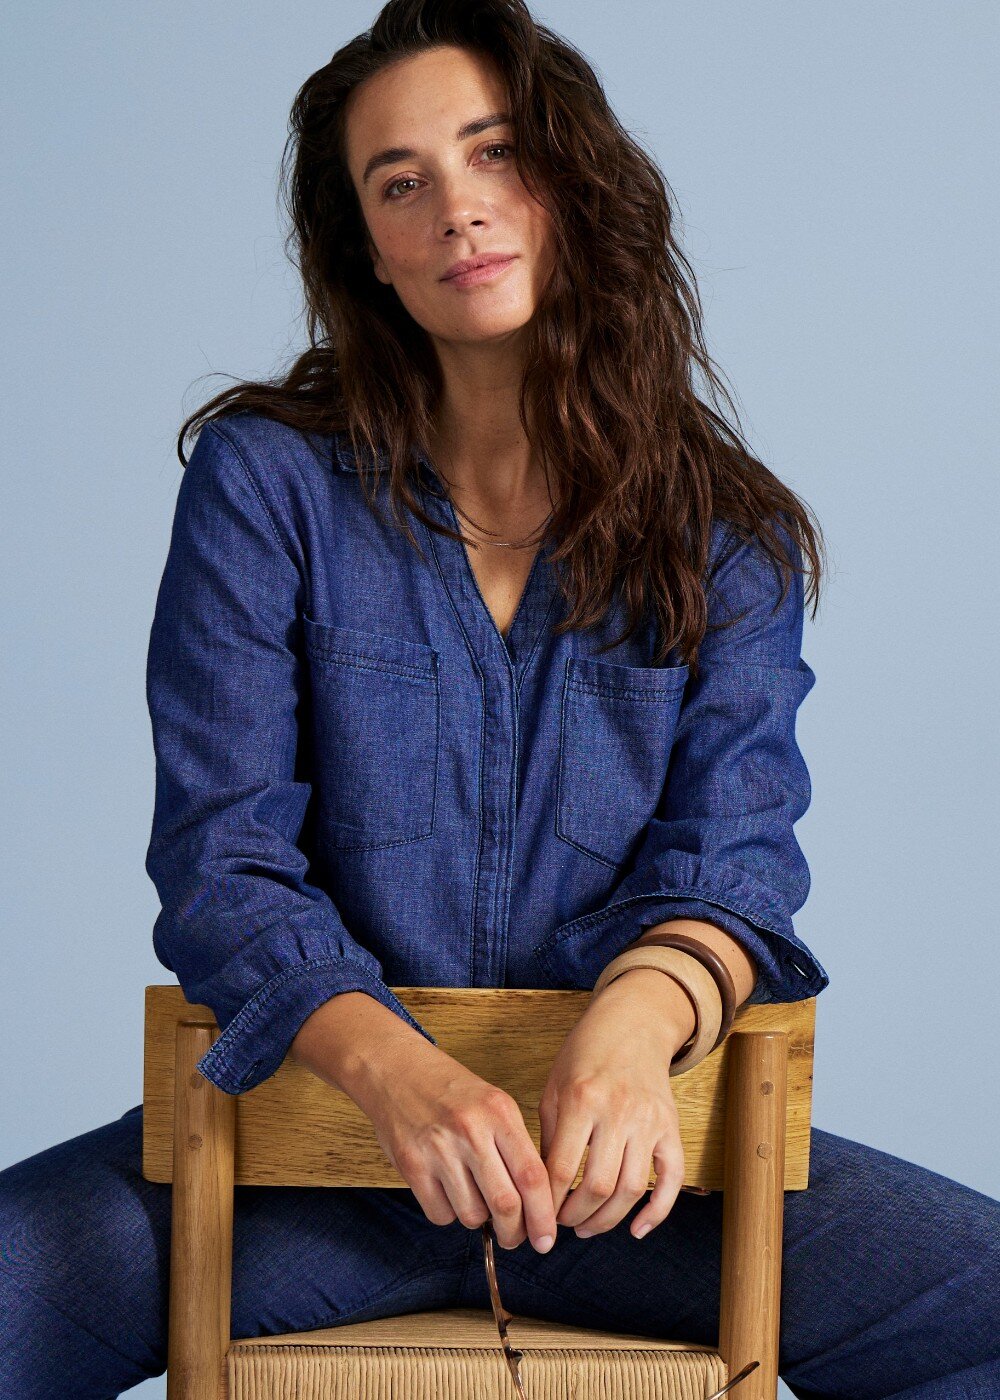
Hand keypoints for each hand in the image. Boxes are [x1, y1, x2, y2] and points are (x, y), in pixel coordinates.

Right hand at [355, 1031, 558, 1253]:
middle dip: (515, 1233)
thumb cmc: (451, 1090)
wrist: (397, 1069)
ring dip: (479, 1220)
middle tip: (515, 1237)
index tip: (547, 1239)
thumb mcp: (494, 1104)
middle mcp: (470, 1130)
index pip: (533, 1176)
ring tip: (475, 1199)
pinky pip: (440, 1213)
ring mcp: (438, 1148)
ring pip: (472, 1215)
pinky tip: (448, 1192)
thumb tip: (535, 1204)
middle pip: (506, 1204)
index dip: (544, 1216)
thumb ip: (515, 1147)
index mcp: (499, 1112)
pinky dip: (449, 1214)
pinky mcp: (411, 1164)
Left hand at [536, 968, 694, 1240]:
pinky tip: (636, 1230)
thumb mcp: (554, 1087)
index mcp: (581, 1100)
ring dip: (607, 1220)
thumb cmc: (584, 1057)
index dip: (547, 1202)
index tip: (539, 1215)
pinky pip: (671, 1179)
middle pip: (597, 1186)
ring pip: (631, 1189)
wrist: (632, 1026)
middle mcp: (618, 1112)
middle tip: (563, 1223)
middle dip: (575, 1216)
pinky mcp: (671, 1128)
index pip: (561, 1169)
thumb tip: (539, 1189)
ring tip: (587, 1226)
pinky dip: (657, 1212)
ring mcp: (649, 1121)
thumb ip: (548, 1136)